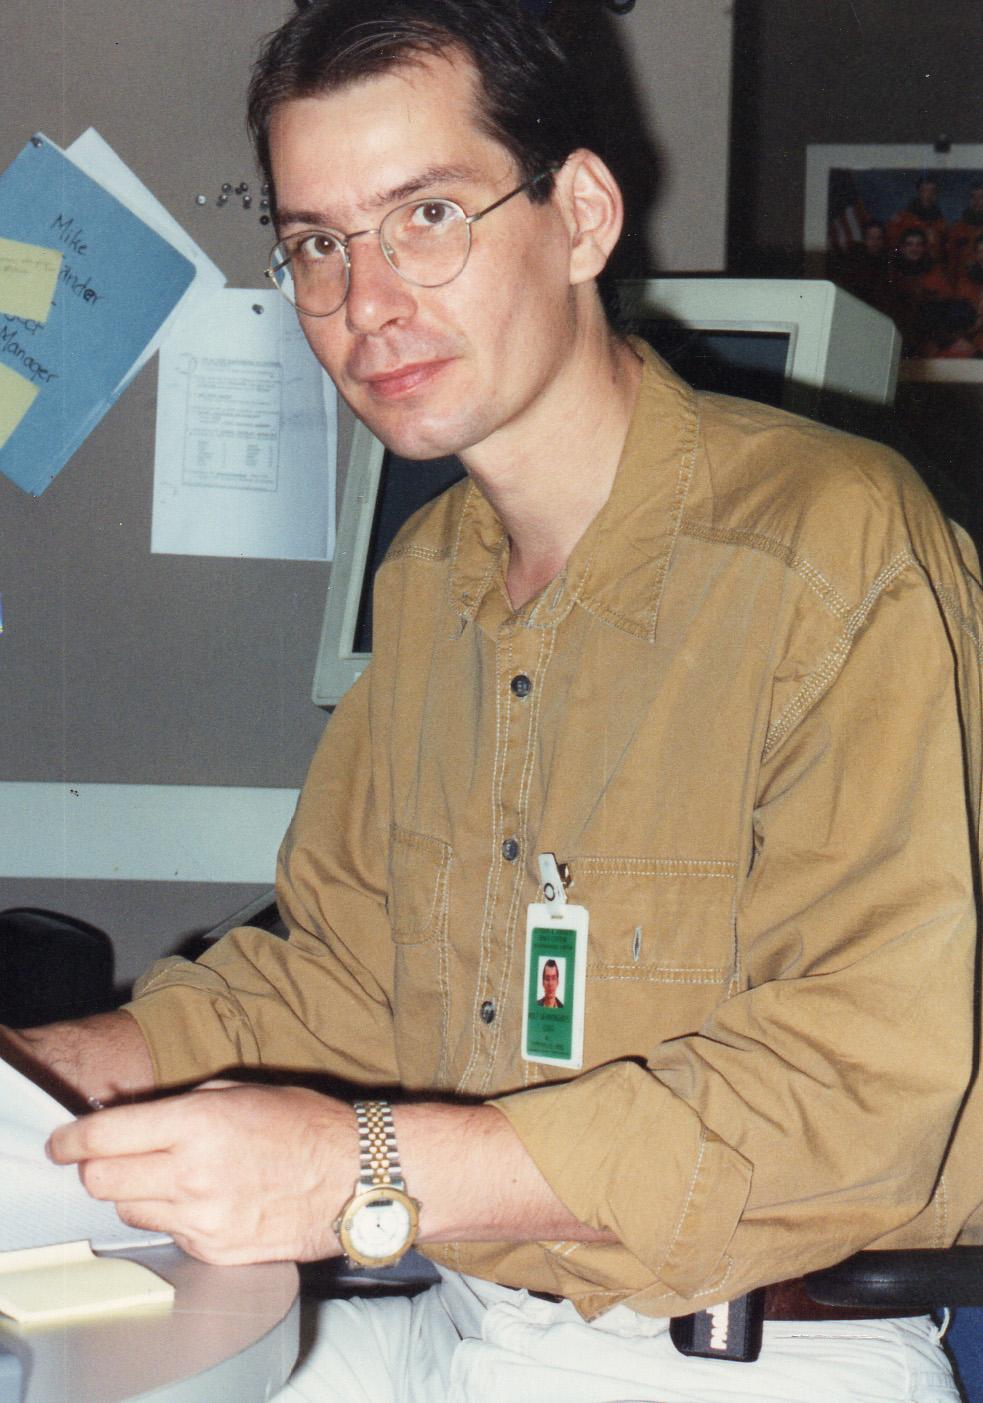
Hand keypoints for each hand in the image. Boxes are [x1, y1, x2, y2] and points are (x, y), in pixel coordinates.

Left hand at [47, 1082, 357, 1264]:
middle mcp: (192, 1175)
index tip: (62, 1142)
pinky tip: (202, 1197)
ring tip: (167, 1175)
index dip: (71, 1139)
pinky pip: (167, 1233)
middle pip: (101, 1181)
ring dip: (133, 1192)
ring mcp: (201, 1219)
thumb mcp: (239, 1091)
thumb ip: (180, 1104)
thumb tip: (131, 1115)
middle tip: (109, 1155)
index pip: (104, 1137)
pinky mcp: (213, 1250)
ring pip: (127, 1211)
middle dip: (96, 1166)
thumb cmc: (304, 1124)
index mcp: (197, 1125)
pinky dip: (171, 1215)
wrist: (355, 1178)